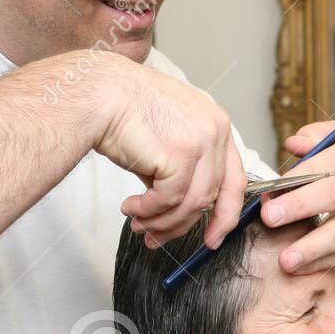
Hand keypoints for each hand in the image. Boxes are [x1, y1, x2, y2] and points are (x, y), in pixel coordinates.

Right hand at [95, 56, 245, 249]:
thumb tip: (176, 209)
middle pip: (214, 196)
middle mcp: (215, 131)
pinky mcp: (181, 154)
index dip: (225, 215)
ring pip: (192, 203)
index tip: (212, 238)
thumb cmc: (123, 110)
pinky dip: (148, 211)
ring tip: (137, 225)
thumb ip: (179, 170)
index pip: (234, 179)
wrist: (99, 93)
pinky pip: (170, 200)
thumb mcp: (165, 140)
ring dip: (161, 221)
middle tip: (158, 239)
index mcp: (216, 124)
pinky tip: (130, 208)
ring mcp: (202, 142)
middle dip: (184, 226)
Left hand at [257, 122, 334, 273]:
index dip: (297, 176)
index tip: (270, 188)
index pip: (327, 162)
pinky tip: (297, 268)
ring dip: (311, 248)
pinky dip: (319, 264)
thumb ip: (317, 137)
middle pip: (334, 194)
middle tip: (269, 217)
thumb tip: (293, 143)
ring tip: (285, 259)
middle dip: (300, 206)